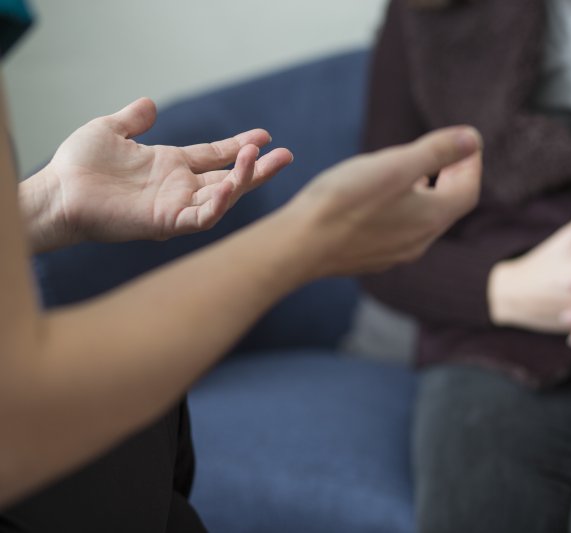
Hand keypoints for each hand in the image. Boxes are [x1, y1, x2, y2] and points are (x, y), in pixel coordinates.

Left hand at [21, 98, 292, 251]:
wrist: (59, 192)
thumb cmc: (79, 165)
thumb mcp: (109, 130)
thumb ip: (133, 119)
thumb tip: (149, 103)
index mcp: (172, 166)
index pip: (215, 155)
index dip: (239, 147)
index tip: (264, 136)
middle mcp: (180, 187)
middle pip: (230, 178)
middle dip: (259, 168)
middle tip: (286, 155)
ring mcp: (177, 205)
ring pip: (223, 196)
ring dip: (244, 179)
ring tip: (261, 158)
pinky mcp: (168, 221)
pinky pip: (202, 217)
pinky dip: (219, 205)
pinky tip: (230, 187)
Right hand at [283, 126, 482, 276]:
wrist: (300, 246)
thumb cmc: (345, 201)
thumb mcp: (395, 165)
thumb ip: (437, 151)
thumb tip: (473, 139)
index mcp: (431, 218)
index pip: (468, 190)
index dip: (471, 164)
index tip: (467, 143)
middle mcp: (419, 241)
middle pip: (449, 207)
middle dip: (452, 177)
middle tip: (448, 154)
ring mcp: (395, 253)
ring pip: (423, 220)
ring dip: (428, 194)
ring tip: (418, 172)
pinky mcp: (371, 257)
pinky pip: (400, 230)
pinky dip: (405, 209)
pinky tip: (384, 198)